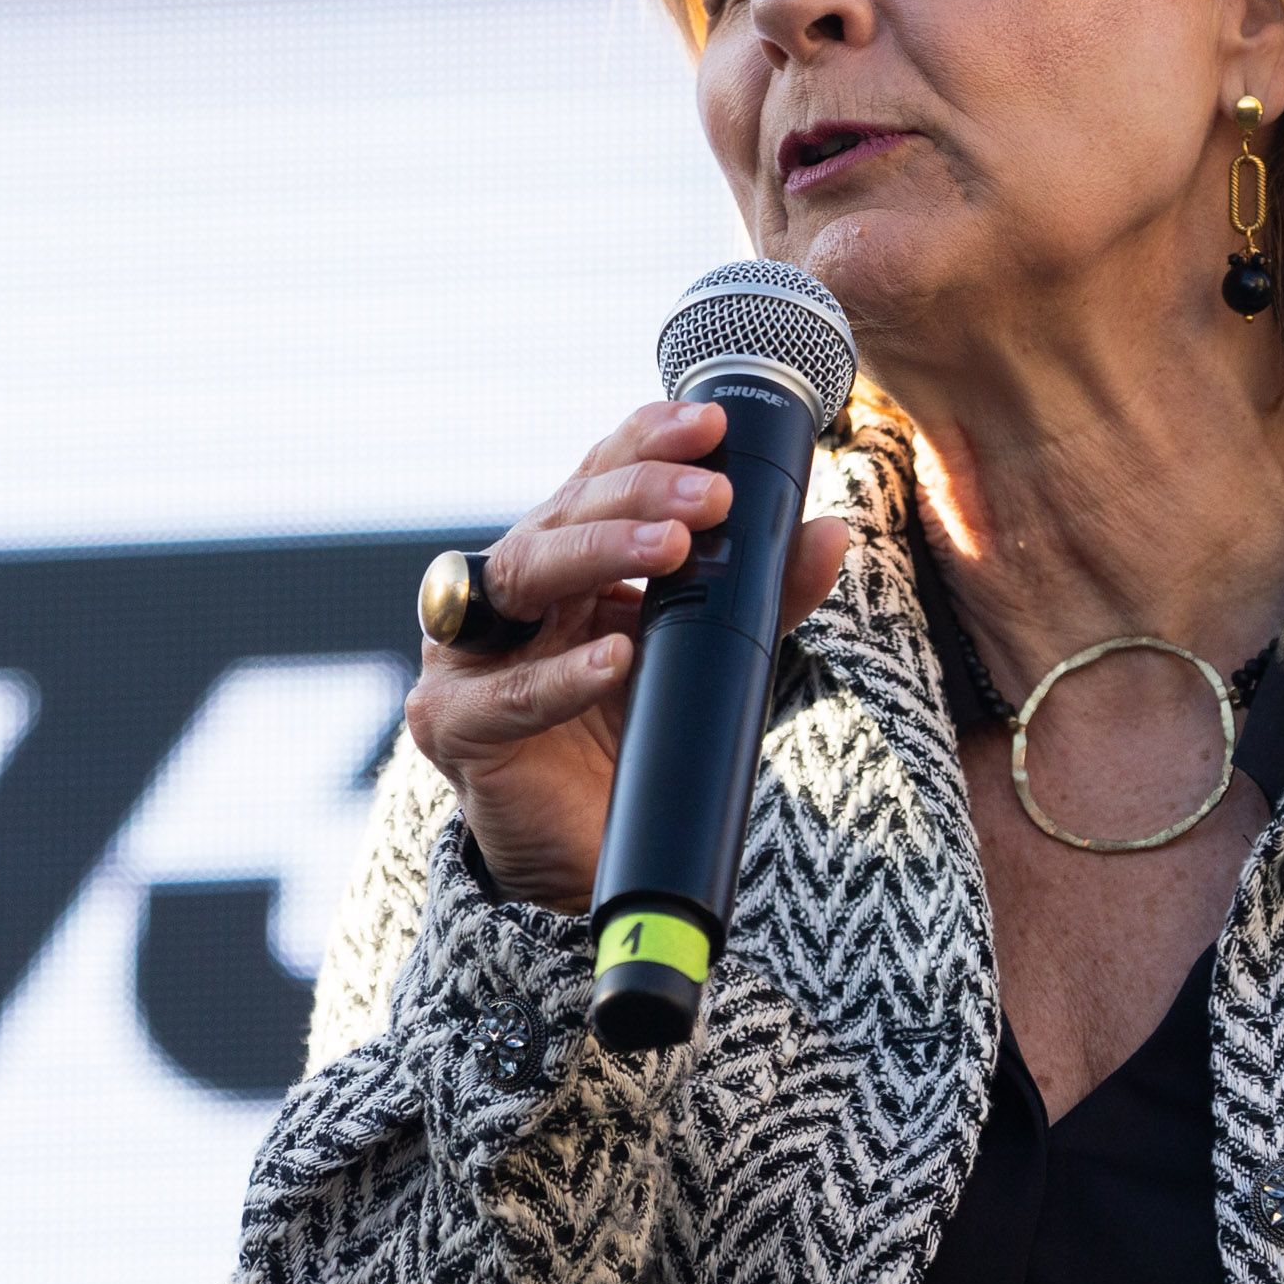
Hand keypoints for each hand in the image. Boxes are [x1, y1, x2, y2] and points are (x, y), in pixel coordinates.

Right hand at [404, 397, 849, 912]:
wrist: (585, 860)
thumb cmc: (634, 738)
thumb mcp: (707, 656)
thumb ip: (758, 597)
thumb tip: (828, 530)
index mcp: (561, 557)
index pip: (597, 476)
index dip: (647, 441)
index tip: (712, 424)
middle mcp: (506, 590)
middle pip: (562, 513)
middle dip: (639, 493)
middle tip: (712, 496)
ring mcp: (468, 652)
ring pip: (524, 575)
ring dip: (600, 551)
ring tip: (672, 546)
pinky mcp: (454, 723)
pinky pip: (506, 692)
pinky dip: (562, 674)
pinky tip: (616, 657)